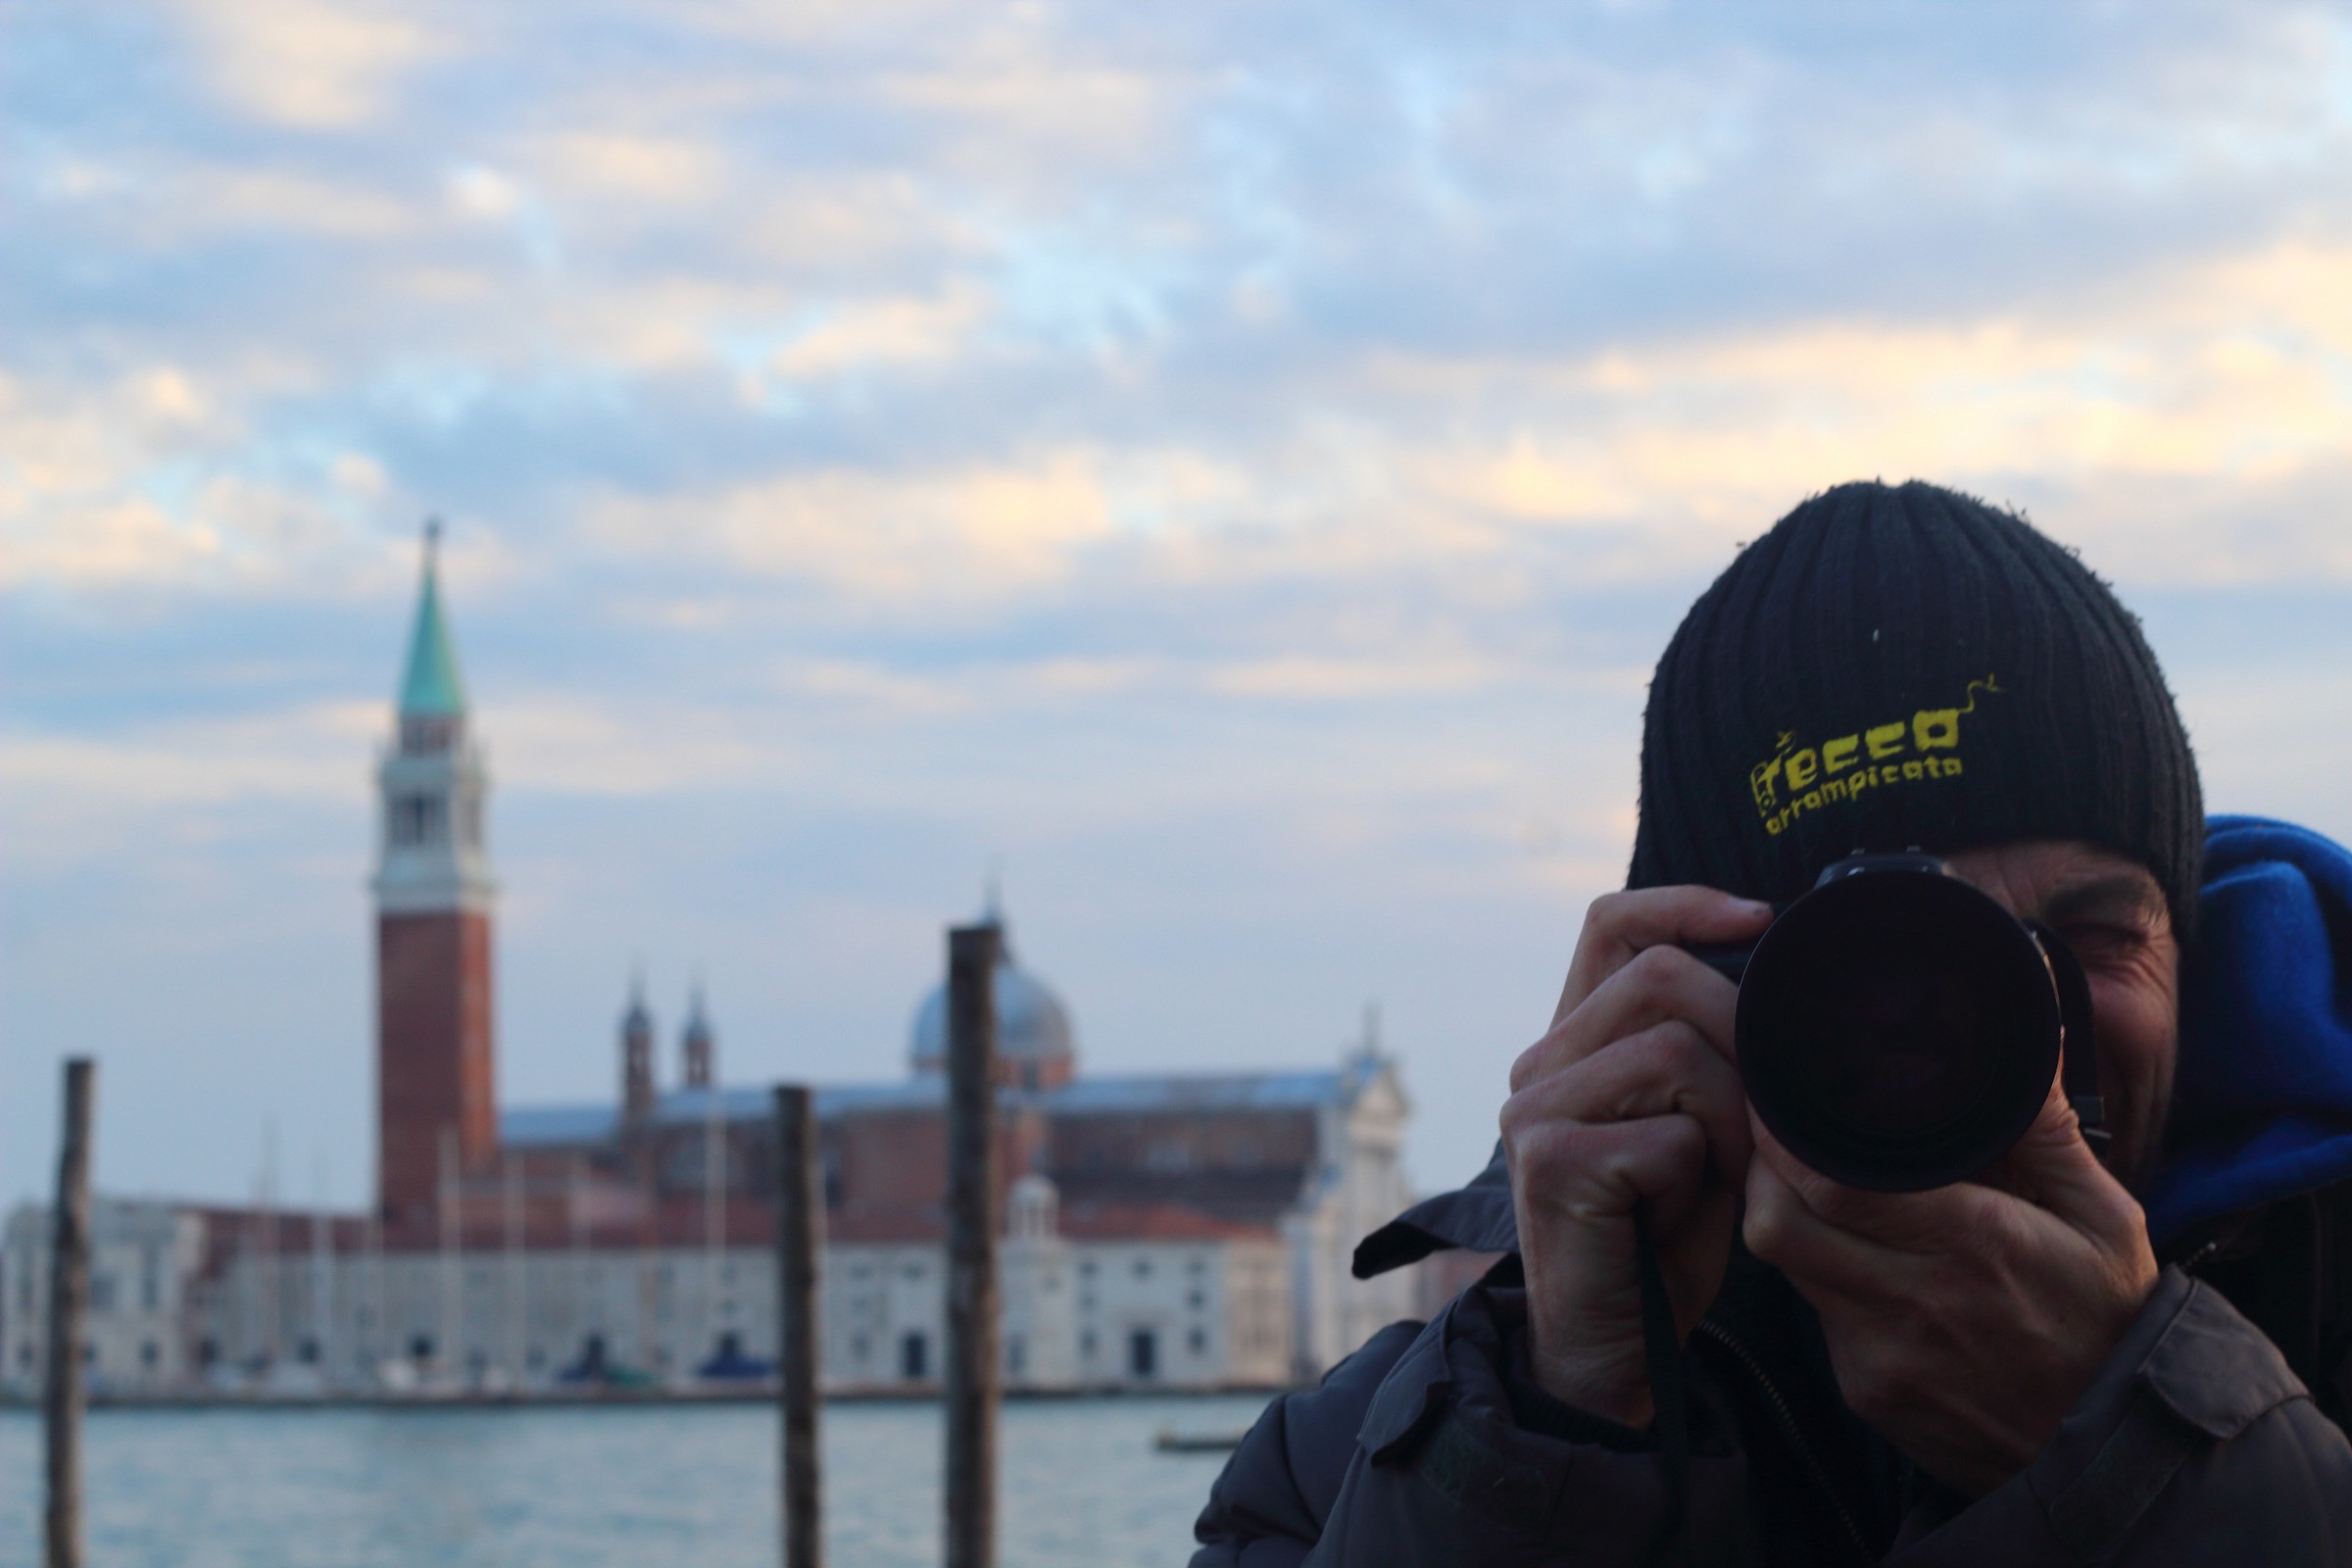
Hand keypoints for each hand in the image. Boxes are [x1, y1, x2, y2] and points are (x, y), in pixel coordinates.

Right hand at [1503, 887, 1774, 1425]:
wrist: (1615, 1351)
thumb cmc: (1666, 1238)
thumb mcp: (1699, 1125)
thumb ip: (1715, 1056)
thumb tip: (1780, 986)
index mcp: (1573, 1042)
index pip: (1612, 924)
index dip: (1685, 903)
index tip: (1761, 917)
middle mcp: (1540, 1064)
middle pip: (1661, 977)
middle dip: (1742, 1034)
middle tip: (1761, 1113)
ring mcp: (1536, 1109)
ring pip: (1675, 1049)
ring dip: (1729, 1116)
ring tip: (1718, 1173)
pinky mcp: (1552, 1160)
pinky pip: (1669, 1130)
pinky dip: (1704, 1171)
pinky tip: (1684, 1210)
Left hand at [1743, 1070, 2159, 1495]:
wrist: (2118, 1453)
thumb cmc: (2111, 1322)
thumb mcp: (2107, 1221)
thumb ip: (2051, 1132)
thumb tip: (2034, 1040)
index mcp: (1971, 1247)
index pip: (1832, 1183)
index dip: (1786, 1135)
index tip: (1780, 1092)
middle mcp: (1911, 1304)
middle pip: (1779, 1224)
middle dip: (1761, 1168)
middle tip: (1776, 1129)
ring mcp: (1880, 1356)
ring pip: (1785, 1267)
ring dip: (1783, 1215)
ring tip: (1804, 1177)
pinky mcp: (1866, 1392)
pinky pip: (1813, 1316)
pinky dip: (1815, 1274)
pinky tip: (1844, 1249)